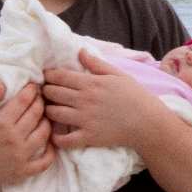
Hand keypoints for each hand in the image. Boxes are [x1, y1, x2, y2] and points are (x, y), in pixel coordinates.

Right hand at [0, 82, 54, 191]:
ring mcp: (20, 157)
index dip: (31, 90)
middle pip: (36, 114)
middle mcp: (13, 139)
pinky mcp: (22, 172)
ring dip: (47, 121)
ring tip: (44, 115)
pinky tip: (51, 142)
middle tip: (40, 96)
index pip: (24, 101)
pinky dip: (52, 152)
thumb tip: (3, 85)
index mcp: (1, 123)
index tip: (34, 85)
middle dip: (41, 101)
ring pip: (44, 134)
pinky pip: (44, 162)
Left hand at [44, 49, 191, 191]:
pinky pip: (64, 140)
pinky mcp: (88, 137)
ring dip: (46, 111)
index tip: (44, 77)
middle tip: (43, 93)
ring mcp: (84, 120)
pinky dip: (55, 138)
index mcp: (90, 83)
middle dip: (44, 92)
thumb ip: (96, 63)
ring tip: (46, 110)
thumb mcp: (117, 74)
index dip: (47, 76)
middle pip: (52, 94)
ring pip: (53, 114)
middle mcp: (84, 100)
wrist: (148, 122)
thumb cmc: (135, 95)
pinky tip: (53, 134)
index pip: (59, 77)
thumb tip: (79, 51)